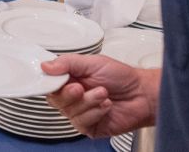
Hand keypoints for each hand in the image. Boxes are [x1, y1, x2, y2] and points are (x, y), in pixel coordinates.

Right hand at [42, 54, 157, 136]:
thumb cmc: (121, 77)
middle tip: (81, 87)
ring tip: (103, 93)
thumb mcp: (93, 62)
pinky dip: (95, 112)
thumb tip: (46, 65)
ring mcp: (81, 113)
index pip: (49, 83)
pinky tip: (106, 106)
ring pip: (69, 111)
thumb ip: (68, 63)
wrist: (142, 93)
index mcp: (70, 79)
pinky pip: (81, 122)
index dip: (49, 83)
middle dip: (69, 94)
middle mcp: (73, 97)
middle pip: (55, 100)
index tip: (54, 79)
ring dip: (88, 101)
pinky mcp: (90, 126)